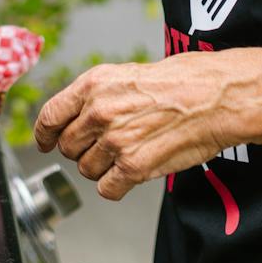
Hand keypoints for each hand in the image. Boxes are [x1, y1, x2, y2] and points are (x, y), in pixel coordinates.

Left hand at [34, 52, 258, 199]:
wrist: (217, 96)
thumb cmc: (183, 81)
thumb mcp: (127, 74)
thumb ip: (96, 95)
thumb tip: (75, 117)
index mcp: (93, 84)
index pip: (49, 116)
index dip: (44, 134)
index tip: (46, 142)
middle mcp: (98, 112)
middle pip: (67, 147)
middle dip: (82, 150)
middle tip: (106, 145)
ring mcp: (115, 141)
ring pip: (86, 170)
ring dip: (102, 168)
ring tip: (127, 153)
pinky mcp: (133, 167)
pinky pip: (107, 189)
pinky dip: (116, 186)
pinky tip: (132, 172)